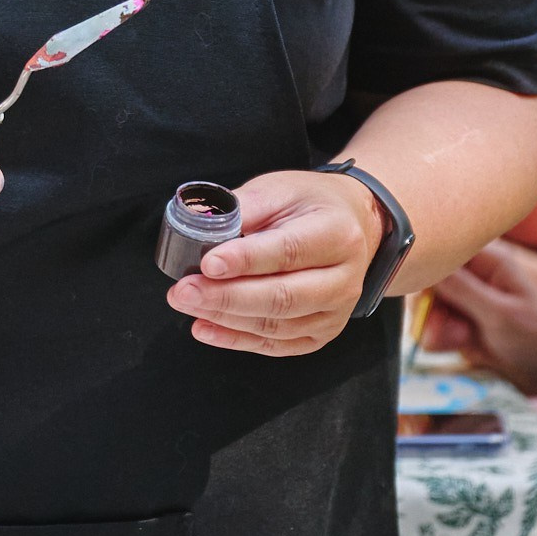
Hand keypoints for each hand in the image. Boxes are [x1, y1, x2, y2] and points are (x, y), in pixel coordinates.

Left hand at [165, 167, 381, 359]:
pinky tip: (205, 328)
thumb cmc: (310, 205)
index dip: (246, 260)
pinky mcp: (321, 334)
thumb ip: (244, 208)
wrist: (352, 225)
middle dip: (227, 296)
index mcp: (338, 235)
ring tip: (186, 303)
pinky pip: (276, 345)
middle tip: (184, 290)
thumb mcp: (280, 189)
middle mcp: (344, 279)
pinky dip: (236, 340)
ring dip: (225, 318)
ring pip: (276, 326)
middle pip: (283, 296)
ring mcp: (335, 312)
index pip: (289, 252)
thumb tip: (200, 226)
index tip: (208, 263)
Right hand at [427, 241, 536, 400]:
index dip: (425, 269)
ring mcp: (464, 303)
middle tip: (443, 327)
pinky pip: (434, 328)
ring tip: (460, 340)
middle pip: (427, 282)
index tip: (424, 294)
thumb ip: (461, 289)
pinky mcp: (460, 326)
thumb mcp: (500, 313)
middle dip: (429, 306)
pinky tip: (461, 346)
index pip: (441, 251)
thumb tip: (425, 264)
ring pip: (426, 307)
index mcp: (487, 261)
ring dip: (435, 326)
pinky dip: (440, 339)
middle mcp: (472, 278)